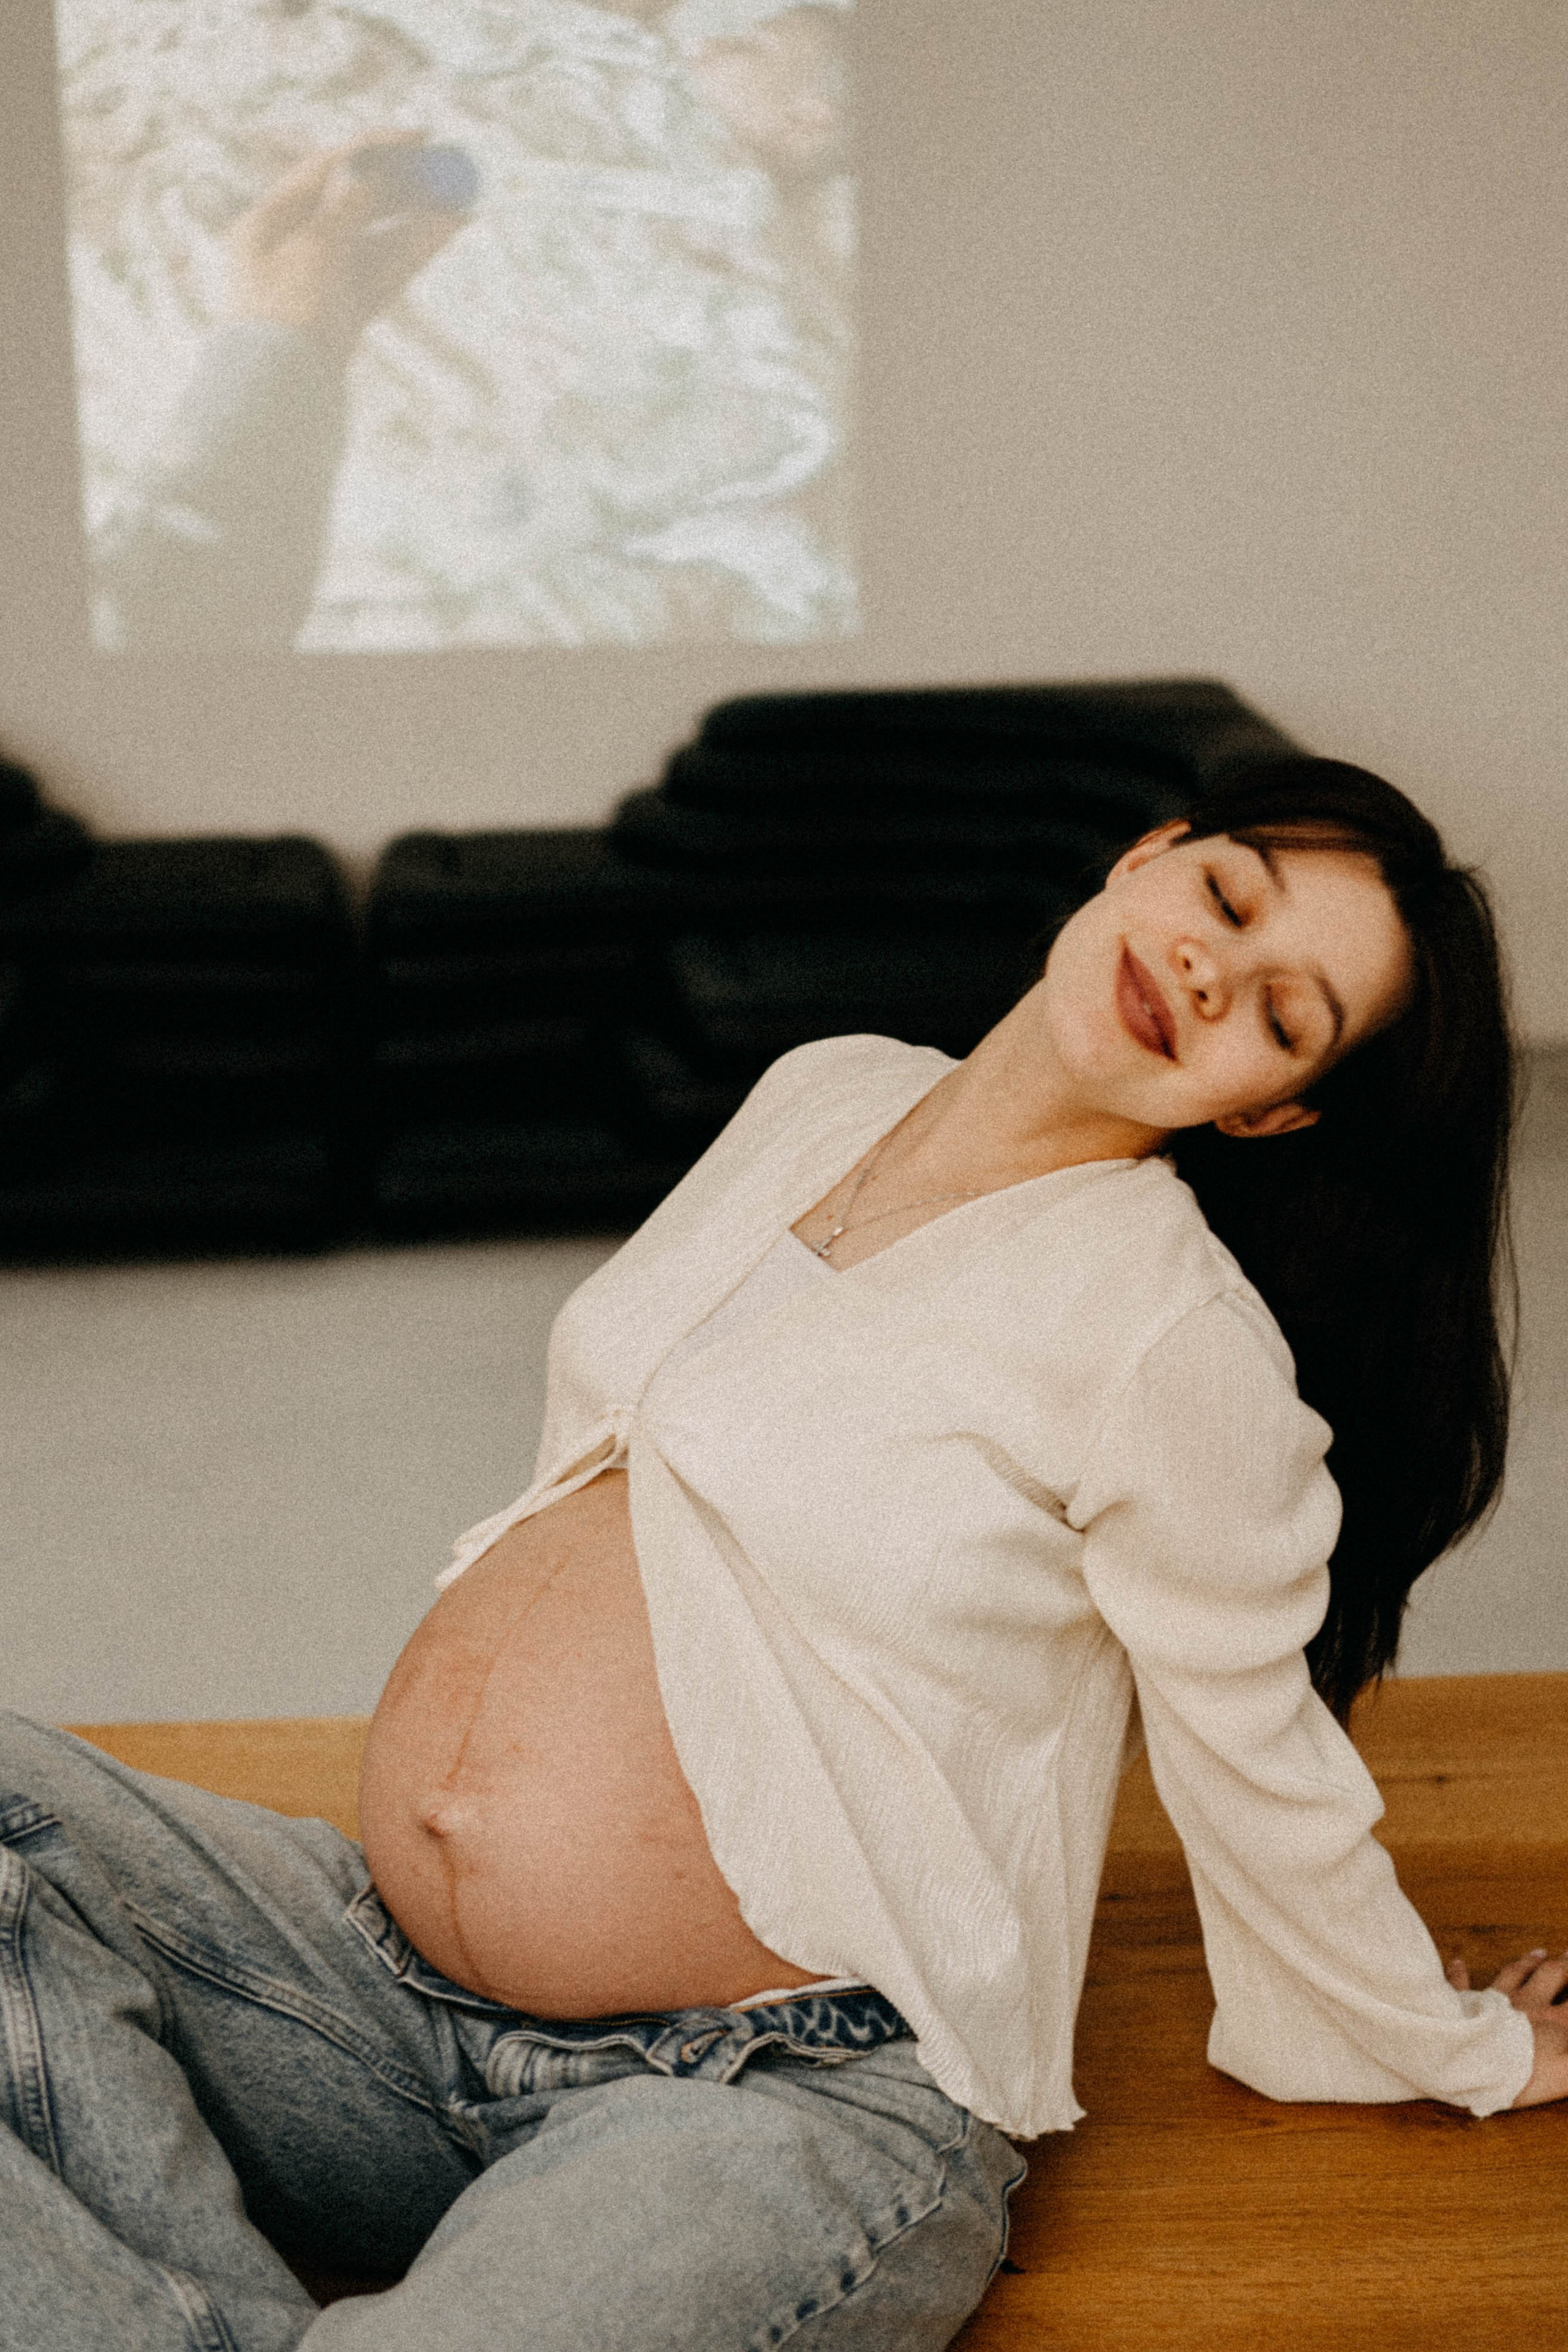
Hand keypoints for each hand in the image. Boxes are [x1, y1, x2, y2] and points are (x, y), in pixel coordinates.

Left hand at [227, 132, 464, 359]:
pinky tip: (444, 230)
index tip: (421, 138)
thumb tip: (370, 167)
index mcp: (270, 222)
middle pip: (354, 204)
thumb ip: (347, 204)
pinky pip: (381, 274)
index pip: (328, 169)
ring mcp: (321, 285)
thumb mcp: (316, 248)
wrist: (279, 401)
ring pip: (375, 241)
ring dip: (417, 220)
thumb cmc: (287, 317)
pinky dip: (411, 251)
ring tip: (461, 202)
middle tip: (449, 171)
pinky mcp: (344, 317)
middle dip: (403, 187)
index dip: (376, 149)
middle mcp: (293, 247)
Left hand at [1446, 1946, 1567, 2108]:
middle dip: (1563, 1966)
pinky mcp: (1465, 2005)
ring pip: (1514, 1974)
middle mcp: (1527, 2004)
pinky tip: (1458, 1962)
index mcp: (1554, 2022)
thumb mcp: (1565, 2074)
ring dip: (1528, 1963)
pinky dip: (1460, 1974)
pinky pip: (1461, 1985)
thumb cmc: (1524, 2075)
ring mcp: (1495, 2001)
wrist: (1474, 2066)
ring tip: (1539, 1952)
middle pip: (1550, 1976)